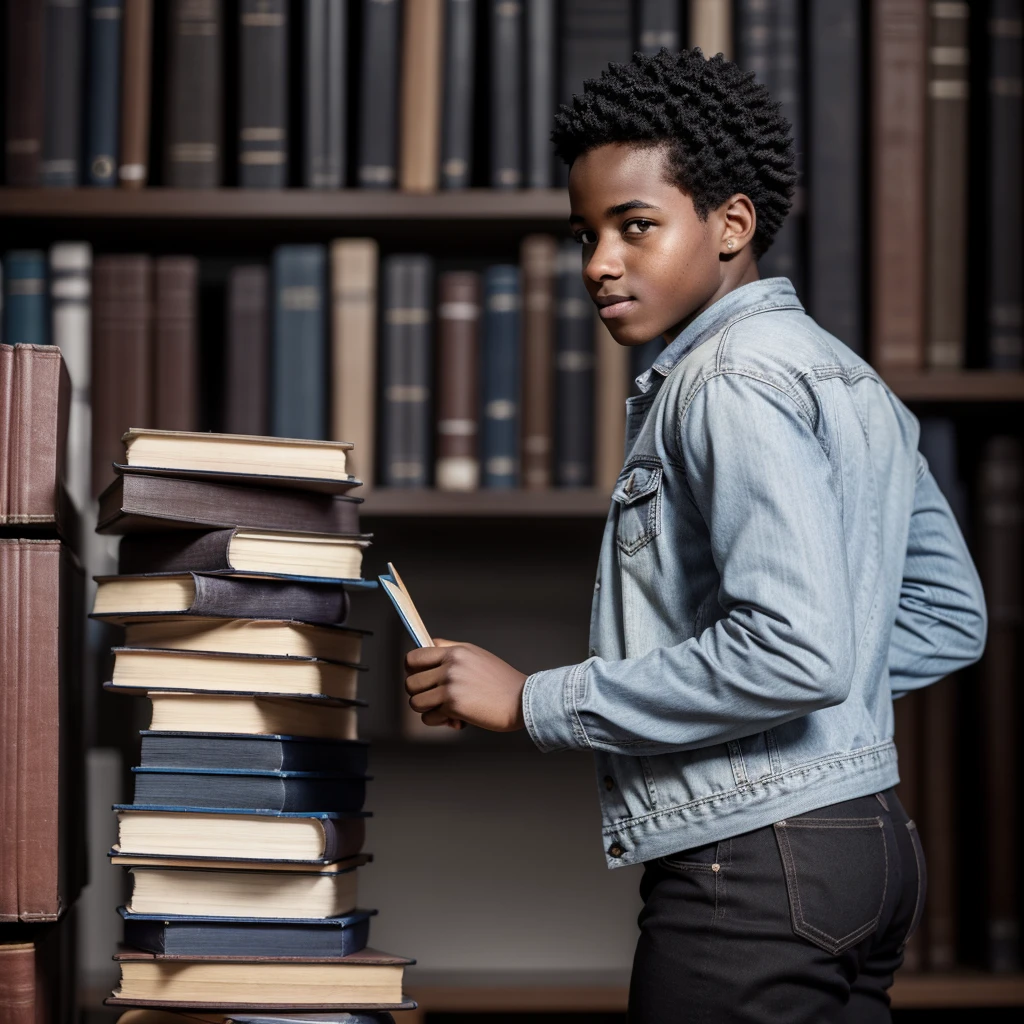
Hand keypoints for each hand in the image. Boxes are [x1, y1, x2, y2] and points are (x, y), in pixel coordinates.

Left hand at [405, 639, 527, 732]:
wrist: (522, 700)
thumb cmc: (501, 681)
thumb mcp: (476, 656)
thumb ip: (452, 653)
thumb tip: (427, 652)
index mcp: (455, 652)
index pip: (415, 656)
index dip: (412, 670)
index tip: (421, 678)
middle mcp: (450, 666)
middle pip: (410, 681)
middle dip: (420, 693)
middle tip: (434, 698)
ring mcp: (450, 685)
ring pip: (415, 701)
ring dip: (427, 709)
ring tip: (444, 710)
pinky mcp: (453, 706)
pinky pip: (429, 717)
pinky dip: (438, 721)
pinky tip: (454, 719)